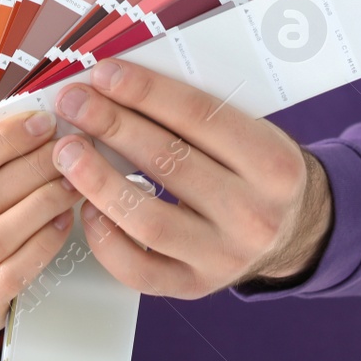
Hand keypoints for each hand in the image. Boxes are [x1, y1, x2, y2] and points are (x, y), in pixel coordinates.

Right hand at [0, 110, 78, 360]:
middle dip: (33, 166)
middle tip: (66, 147)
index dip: (2, 141)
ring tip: (71, 179)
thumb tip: (29, 124)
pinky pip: (18, 269)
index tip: (40, 122)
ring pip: (3, 233)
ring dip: (45, 200)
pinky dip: (46, 239)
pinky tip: (63, 218)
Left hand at [50, 60, 332, 298]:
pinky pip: (138, 269)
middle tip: (73, 103)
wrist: (293, 230)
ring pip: (148, 220)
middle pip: (168, 162)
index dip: (145, 91)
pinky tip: (88, 207)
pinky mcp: (195, 286)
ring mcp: (223, 256)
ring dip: (98, 180)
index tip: (104, 74)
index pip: (199, 116)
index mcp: (271, 162)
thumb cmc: (257, 169)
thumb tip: (121, 83)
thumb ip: (195, 111)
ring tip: (67, 152)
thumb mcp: (251, 130)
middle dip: (111, 126)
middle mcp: (252, 213)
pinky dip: (105, 238)